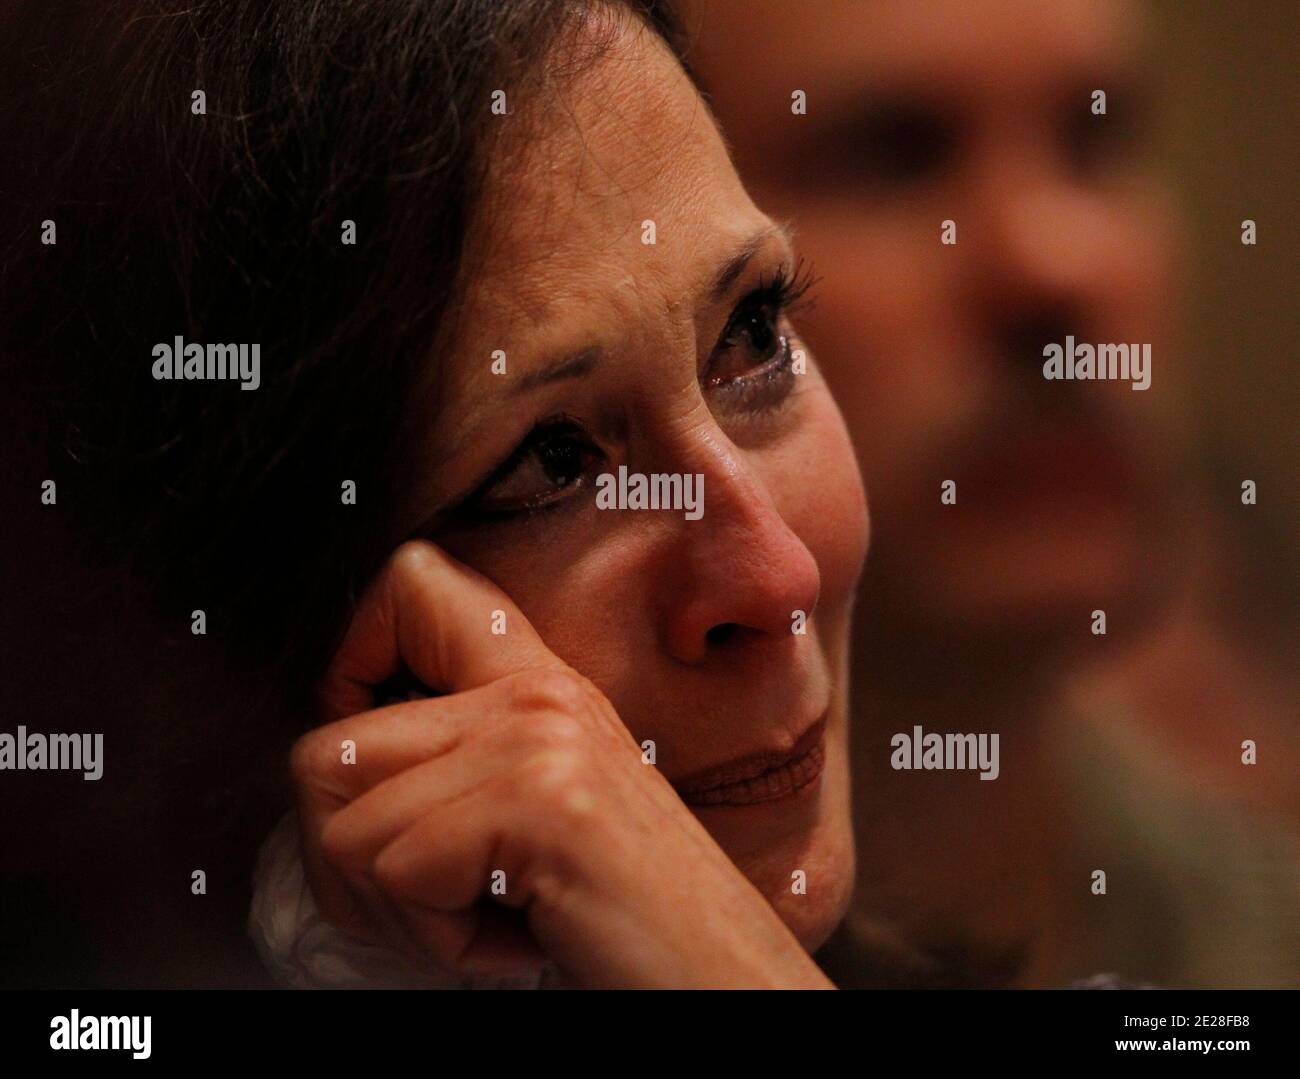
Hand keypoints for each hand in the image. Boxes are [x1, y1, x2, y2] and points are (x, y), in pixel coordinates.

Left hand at [289, 540, 832, 987]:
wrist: (723, 974)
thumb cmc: (625, 915)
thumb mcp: (538, 809)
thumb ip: (457, 763)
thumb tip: (327, 779)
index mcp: (536, 682)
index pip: (411, 582)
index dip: (348, 670)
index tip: (374, 769)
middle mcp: (535, 692)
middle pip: (325, 751)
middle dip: (352, 863)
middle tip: (439, 902)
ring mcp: (537, 739)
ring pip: (343, 831)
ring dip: (399, 914)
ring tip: (491, 917)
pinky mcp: (539, 800)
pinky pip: (398, 876)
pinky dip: (440, 942)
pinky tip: (517, 937)